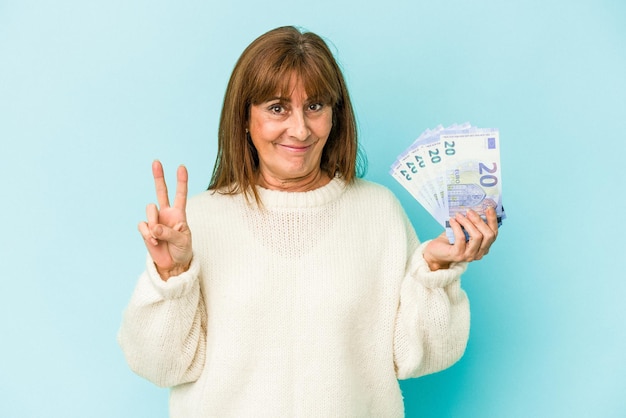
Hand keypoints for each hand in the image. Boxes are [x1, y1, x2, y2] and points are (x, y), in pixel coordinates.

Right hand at [138, 160, 191, 280]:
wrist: (173, 264)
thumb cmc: (182, 250)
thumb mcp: (182, 241)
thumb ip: (169, 233)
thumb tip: (154, 227)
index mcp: (179, 214)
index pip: (180, 194)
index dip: (181, 181)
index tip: (182, 167)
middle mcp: (166, 213)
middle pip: (161, 191)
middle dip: (159, 177)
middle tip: (156, 161)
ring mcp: (155, 220)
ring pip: (149, 209)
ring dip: (153, 222)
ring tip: (157, 237)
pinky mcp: (146, 230)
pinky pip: (142, 226)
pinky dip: (147, 234)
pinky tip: (154, 242)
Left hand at [423, 207, 498, 270]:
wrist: (435, 252)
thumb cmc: (450, 240)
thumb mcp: (463, 231)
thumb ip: (471, 223)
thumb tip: (475, 208)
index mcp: (483, 247)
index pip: (494, 234)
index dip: (493, 220)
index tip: (489, 207)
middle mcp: (479, 253)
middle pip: (488, 235)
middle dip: (480, 220)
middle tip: (469, 211)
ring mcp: (469, 255)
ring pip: (477, 236)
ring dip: (468, 222)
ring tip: (458, 215)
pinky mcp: (458, 255)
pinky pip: (462, 238)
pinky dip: (457, 227)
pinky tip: (452, 220)